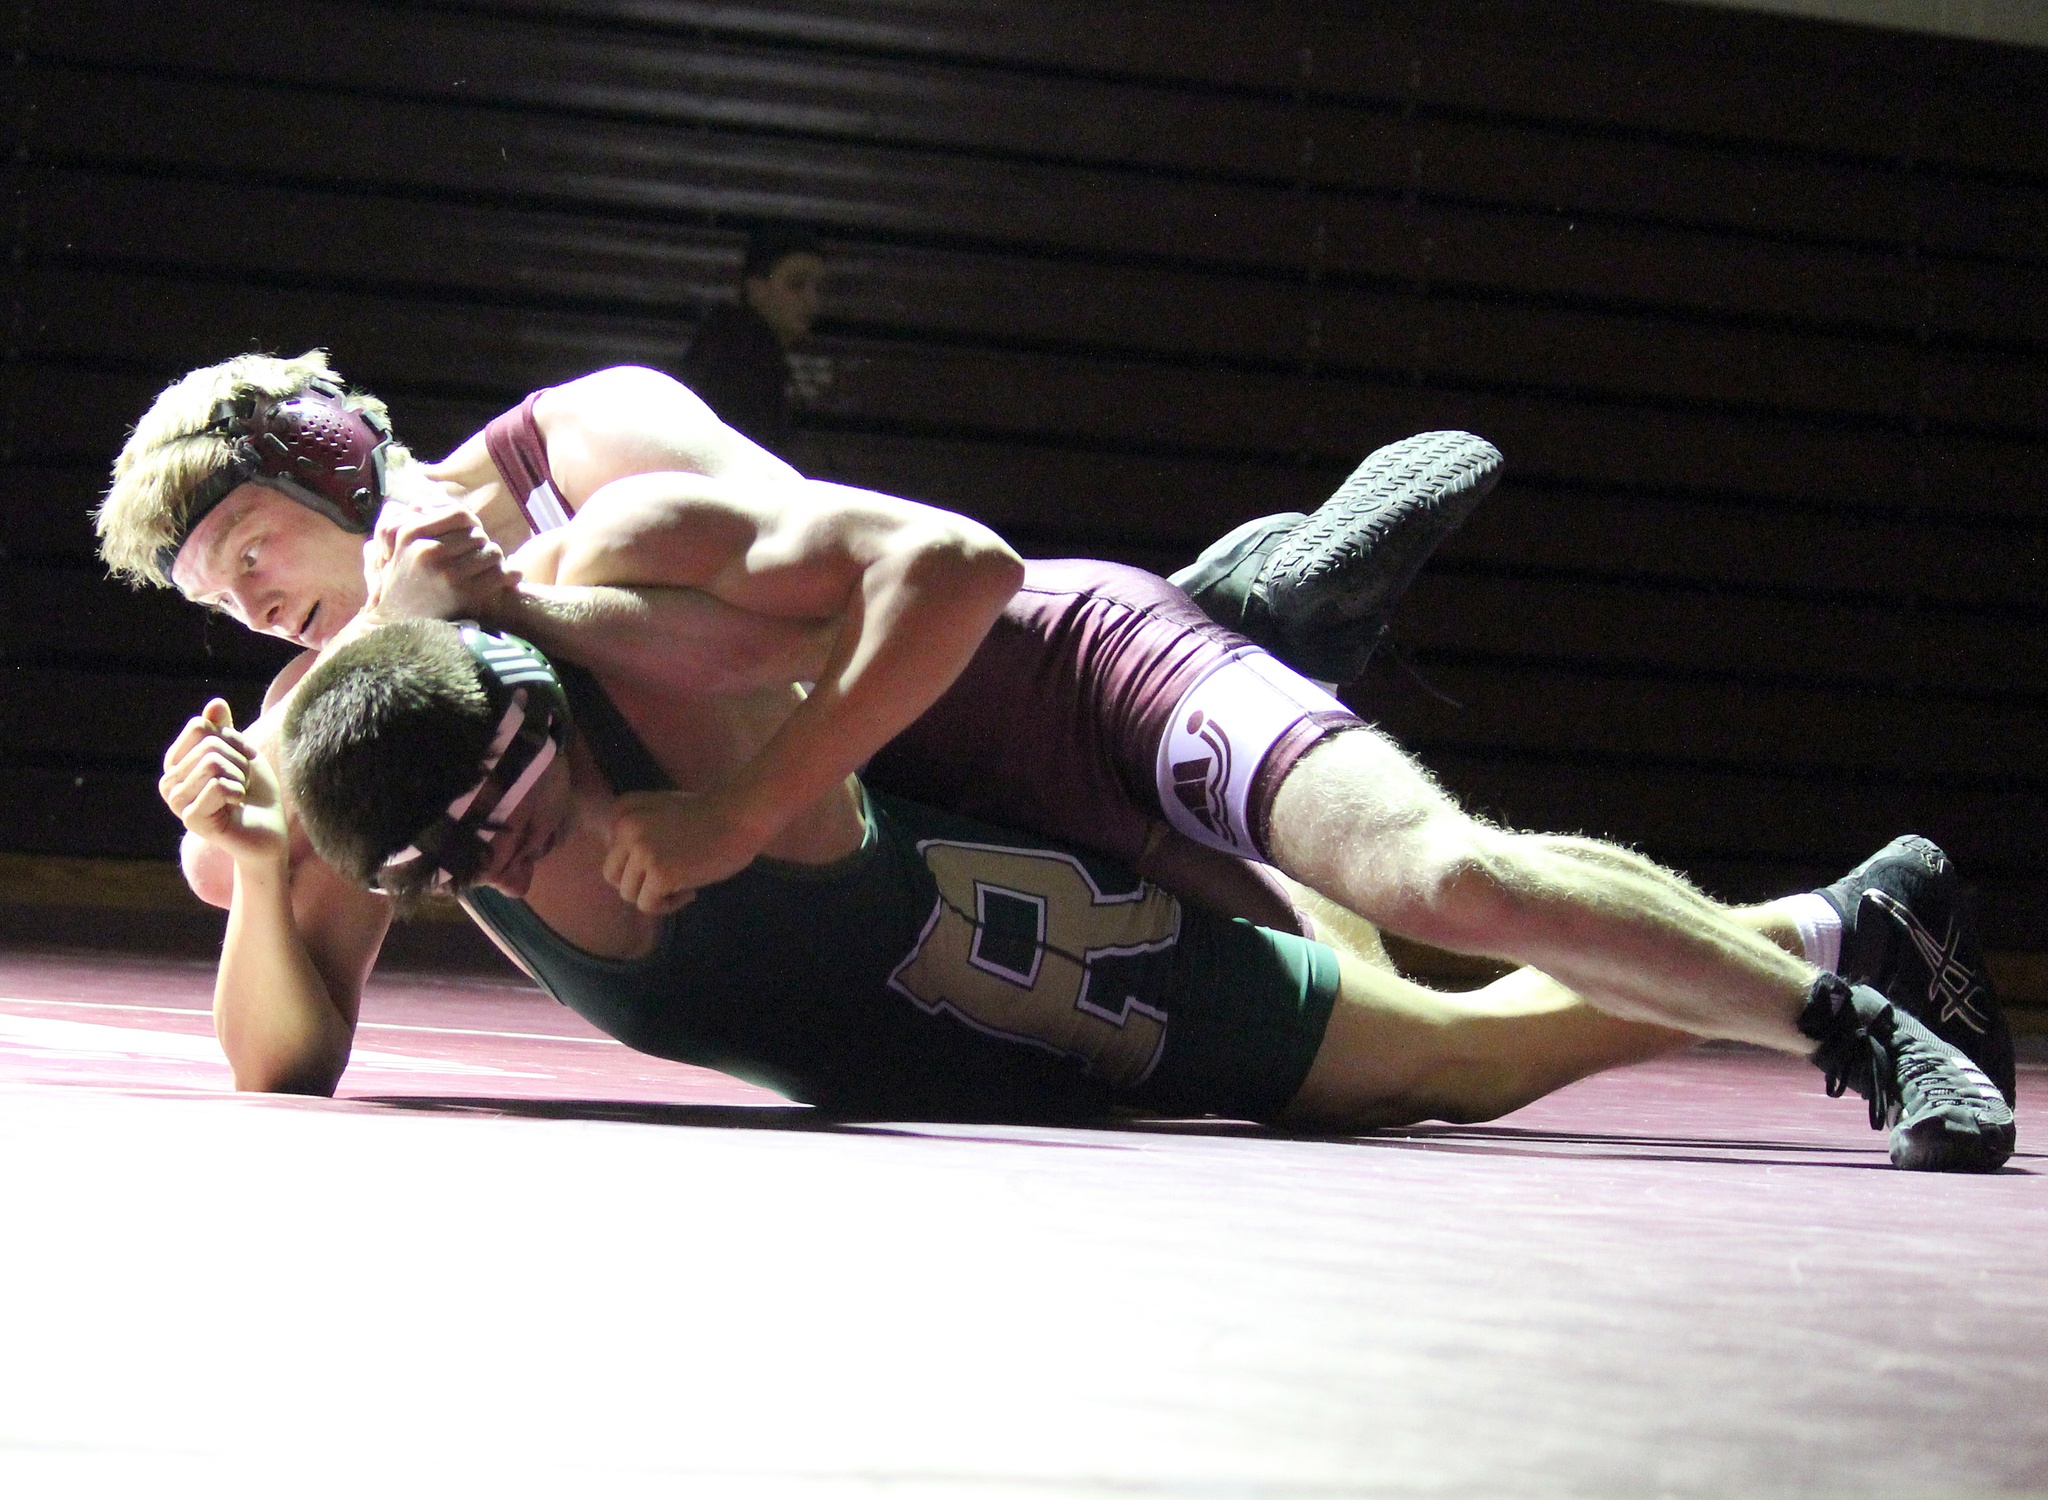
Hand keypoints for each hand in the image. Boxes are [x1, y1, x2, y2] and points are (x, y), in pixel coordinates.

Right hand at [159, 700, 289, 867]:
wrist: (268, 832)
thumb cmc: (256, 794)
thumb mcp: (242, 754)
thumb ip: (225, 730)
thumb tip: (215, 703)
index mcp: (177, 762)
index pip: (199, 727)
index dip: (232, 740)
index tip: (240, 762)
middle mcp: (170, 781)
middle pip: (209, 744)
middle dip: (238, 761)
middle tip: (241, 783)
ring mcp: (176, 801)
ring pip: (212, 763)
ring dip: (239, 777)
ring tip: (238, 794)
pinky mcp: (190, 819)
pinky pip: (217, 785)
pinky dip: (238, 790)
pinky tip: (237, 805)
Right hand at [363, 502, 519, 621]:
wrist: (399, 625)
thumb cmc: (407, 582)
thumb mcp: (404, 547)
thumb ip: (421, 521)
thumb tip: (434, 497)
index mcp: (412, 533)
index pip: (460, 515)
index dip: (473, 524)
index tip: (473, 537)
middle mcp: (427, 550)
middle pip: (478, 535)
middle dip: (483, 546)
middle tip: (482, 559)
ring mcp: (445, 573)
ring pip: (492, 552)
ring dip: (497, 561)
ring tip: (490, 569)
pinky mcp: (463, 594)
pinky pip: (501, 574)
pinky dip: (510, 575)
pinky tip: (510, 577)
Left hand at [602, 789, 772, 914]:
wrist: (739, 817)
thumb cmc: (709, 817)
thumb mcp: (661, 812)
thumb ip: (637, 832)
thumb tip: (625, 873)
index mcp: (624, 810)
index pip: (613, 853)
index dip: (637, 863)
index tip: (665, 857)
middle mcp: (627, 829)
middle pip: (613, 875)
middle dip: (639, 882)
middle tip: (670, 878)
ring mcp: (642, 852)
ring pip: (629, 894)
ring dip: (655, 895)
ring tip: (685, 882)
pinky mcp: (659, 874)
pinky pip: (649, 906)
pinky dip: (668, 905)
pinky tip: (691, 891)